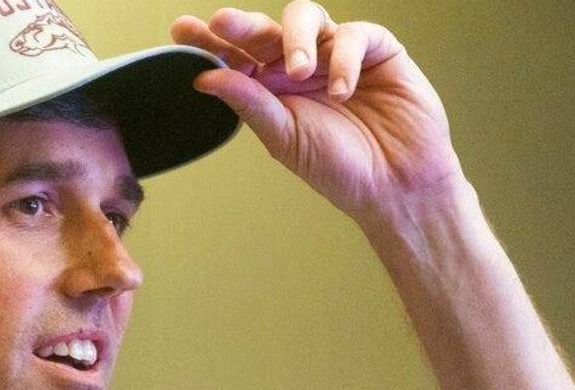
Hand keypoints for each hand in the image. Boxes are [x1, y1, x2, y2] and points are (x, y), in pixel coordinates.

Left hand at [172, 1, 466, 227]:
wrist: (394, 186)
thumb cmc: (339, 167)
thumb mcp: (284, 137)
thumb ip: (249, 103)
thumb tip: (205, 77)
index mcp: (272, 87)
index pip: (235, 56)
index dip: (210, 41)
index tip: (180, 32)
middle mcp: (301, 64)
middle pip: (263, 31)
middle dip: (240, 25)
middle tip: (221, 23)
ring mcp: (336, 53)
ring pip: (306, 17)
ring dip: (295, 38)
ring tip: (299, 72)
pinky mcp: (376, 49)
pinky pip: (353, 35)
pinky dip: (344, 58)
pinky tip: (342, 90)